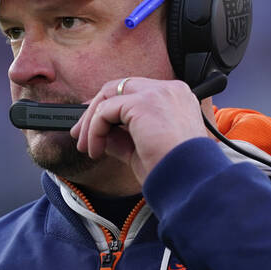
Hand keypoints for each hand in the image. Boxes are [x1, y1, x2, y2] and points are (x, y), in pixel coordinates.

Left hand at [69, 77, 208, 184]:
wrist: (189, 181)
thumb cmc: (174, 171)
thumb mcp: (142, 150)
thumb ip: (122, 137)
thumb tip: (100, 133)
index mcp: (175, 98)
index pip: (134, 92)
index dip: (110, 107)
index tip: (94, 127)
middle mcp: (169, 90)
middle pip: (119, 88)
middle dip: (94, 111)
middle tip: (81, 136)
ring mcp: (157, 93)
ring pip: (109, 96)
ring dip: (92, 123)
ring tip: (88, 148)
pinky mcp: (144, 103)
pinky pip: (105, 111)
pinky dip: (95, 130)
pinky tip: (97, 151)